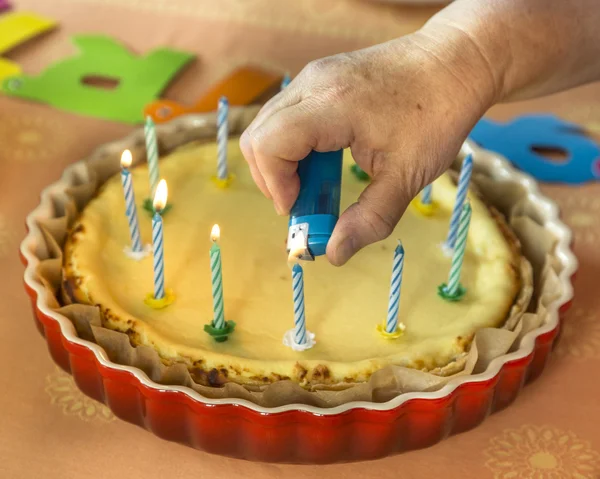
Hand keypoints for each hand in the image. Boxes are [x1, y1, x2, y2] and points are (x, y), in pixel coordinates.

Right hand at [240, 31, 496, 265]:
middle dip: (272, 179)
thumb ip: (368, 219)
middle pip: (258, 137)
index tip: (301, 210)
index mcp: (330, 106)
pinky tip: (324, 159)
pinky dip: (293, 145)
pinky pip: (287, 115)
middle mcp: (312, 84)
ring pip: (267, 125)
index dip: (275, 186)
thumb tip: (333, 254)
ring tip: (315, 184)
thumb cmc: (438, 114)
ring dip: (281, 163)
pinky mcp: (320, 78)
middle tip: (304, 202)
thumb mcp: (407, 175)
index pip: (269, 146)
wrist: (457, 60)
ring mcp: (314, 76)